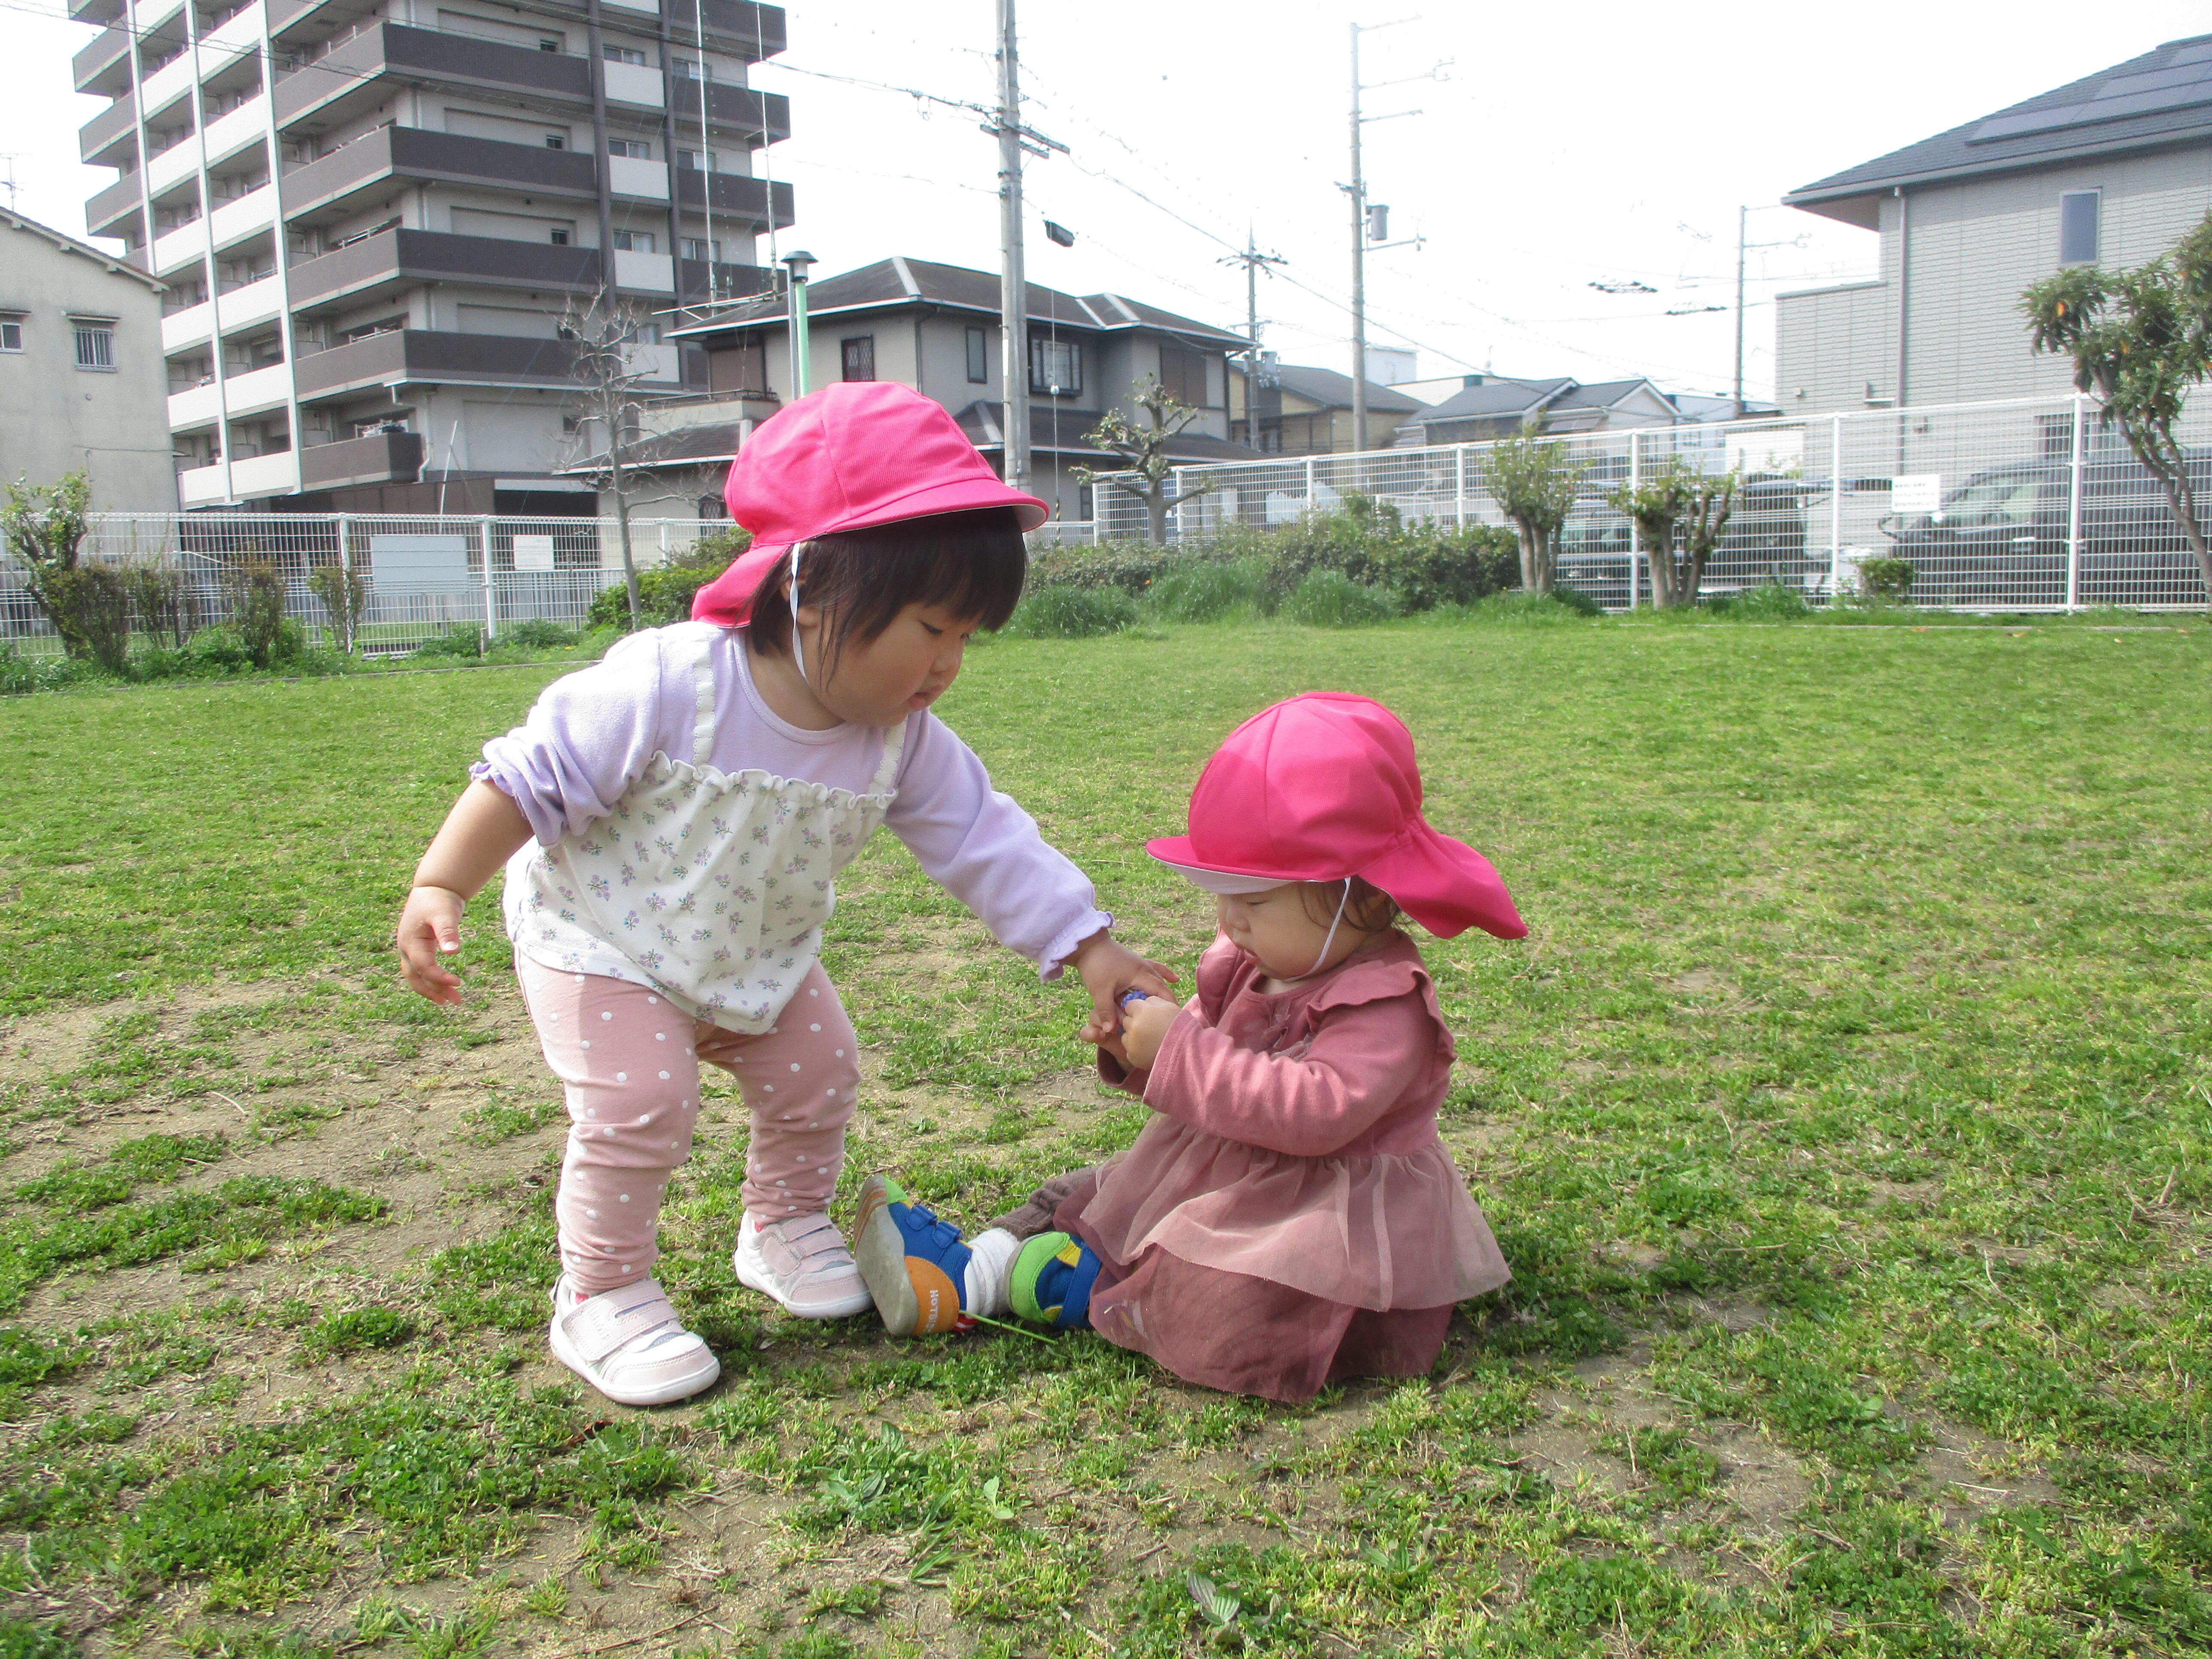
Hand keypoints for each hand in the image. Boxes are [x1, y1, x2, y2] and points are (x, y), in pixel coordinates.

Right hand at [396, 886, 468, 1004]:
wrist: (432, 889)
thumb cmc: (438, 900)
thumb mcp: (445, 914)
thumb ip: (448, 932)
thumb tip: (453, 952)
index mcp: (411, 942)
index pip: (424, 968)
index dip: (440, 978)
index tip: (459, 983)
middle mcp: (406, 949)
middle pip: (417, 978)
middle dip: (435, 991)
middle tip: (456, 1001)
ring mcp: (409, 950)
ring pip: (416, 977)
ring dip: (432, 989)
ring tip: (451, 1000)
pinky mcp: (417, 950)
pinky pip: (420, 970)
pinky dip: (430, 980)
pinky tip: (444, 986)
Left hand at [1068, 929, 1177, 1036]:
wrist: (1087, 944)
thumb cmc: (1094, 965)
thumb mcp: (1099, 991)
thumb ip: (1106, 1011)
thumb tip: (1110, 1031)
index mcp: (1140, 974)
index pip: (1161, 992)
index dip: (1168, 1006)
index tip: (1173, 1020)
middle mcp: (1145, 968)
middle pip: (1161, 988)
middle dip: (1167, 1003)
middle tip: (1172, 1020)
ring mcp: (1140, 964)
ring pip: (1158, 980)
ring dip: (1164, 993)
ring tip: (1172, 1007)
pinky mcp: (1134, 963)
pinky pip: (1154, 969)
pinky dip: (1164, 974)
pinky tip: (1175, 979)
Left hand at [1117, 992, 1177, 1070]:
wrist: (1186, 1051)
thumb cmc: (1180, 1026)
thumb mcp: (1168, 1006)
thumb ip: (1152, 1000)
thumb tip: (1144, 1002)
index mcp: (1142, 1011)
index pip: (1130, 1005)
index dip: (1138, 1008)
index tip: (1146, 1013)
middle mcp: (1133, 1026)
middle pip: (1126, 1020)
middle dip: (1134, 1021)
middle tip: (1149, 1027)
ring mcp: (1131, 1043)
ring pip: (1126, 1035)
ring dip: (1133, 1036)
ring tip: (1149, 1039)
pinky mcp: (1132, 1057)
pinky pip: (1129, 1050)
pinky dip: (1136, 1049)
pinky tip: (1149, 1049)